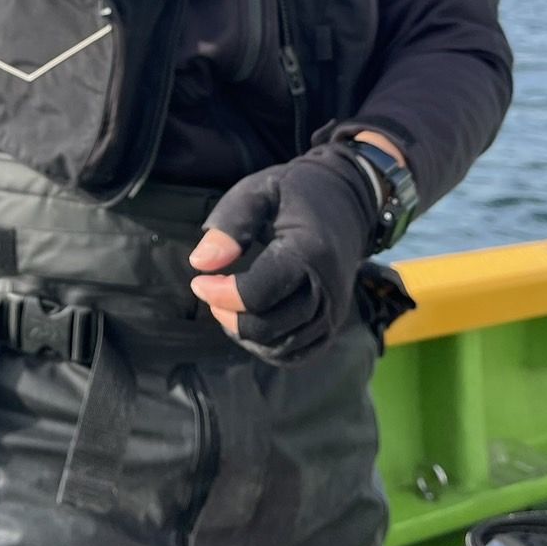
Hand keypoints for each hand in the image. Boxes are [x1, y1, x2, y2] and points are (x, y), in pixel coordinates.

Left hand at [188, 143, 380, 362]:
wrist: (347, 201)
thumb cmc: (296, 192)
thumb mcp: (259, 191)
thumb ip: (230, 225)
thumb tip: (200, 263)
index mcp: (309, 253)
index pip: (258, 294)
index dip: (221, 293)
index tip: (199, 280)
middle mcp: (326, 290)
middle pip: (268, 327)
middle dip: (229, 315)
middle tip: (210, 291)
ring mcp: (333, 313)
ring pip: (280, 347)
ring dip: (244, 333)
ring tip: (226, 304)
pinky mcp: (332, 325)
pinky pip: (296, 354)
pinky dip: (266, 346)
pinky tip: (248, 321)